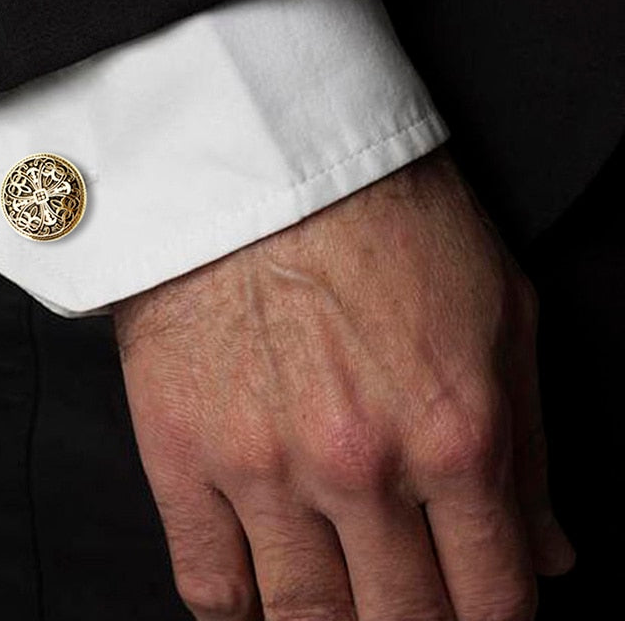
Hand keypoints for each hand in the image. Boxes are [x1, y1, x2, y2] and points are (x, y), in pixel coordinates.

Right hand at [112, 147, 573, 620]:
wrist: (261, 156)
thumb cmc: (382, 212)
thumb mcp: (499, 307)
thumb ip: (529, 442)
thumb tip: (550, 550)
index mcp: (454, 435)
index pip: (493, 598)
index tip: (475, 611)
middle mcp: (361, 468)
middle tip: (405, 605)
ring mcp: (262, 466)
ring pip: (304, 619)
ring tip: (338, 607)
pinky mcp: (181, 450)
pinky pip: (209, 583)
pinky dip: (238, 612)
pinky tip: (258, 598)